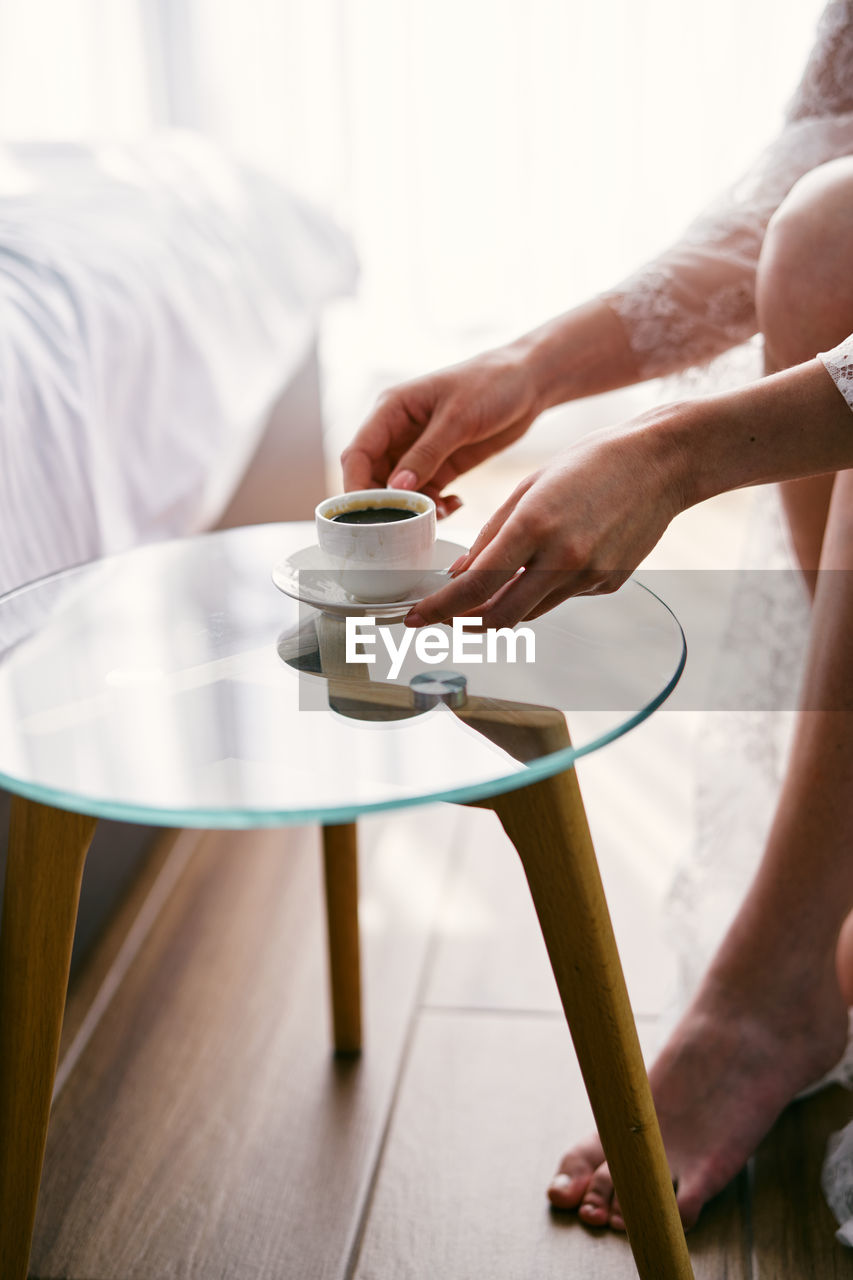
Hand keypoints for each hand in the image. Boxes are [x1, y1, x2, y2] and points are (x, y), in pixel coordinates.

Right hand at [341, 343, 543, 516]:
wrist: (529, 382)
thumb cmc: (492, 383)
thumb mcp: (458, 418)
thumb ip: (426, 454)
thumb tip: (397, 489)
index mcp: (391, 409)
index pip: (358, 453)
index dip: (355, 486)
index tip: (365, 515)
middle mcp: (399, 432)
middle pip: (372, 477)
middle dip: (384, 504)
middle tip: (403, 525)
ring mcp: (419, 451)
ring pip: (398, 491)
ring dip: (411, 509)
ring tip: (437, 515)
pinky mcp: (441, 465)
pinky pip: (425, 494)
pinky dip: (434, 506)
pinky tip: (453, 506)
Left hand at [404, 408, 686, 628]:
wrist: (661, 462)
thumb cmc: (592, 462)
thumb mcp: (529, 487)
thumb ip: (491, 535)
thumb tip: (460, 574)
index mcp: (534, 525)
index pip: (475, 585)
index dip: (440, 609)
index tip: (417, 618)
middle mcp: (562, 558)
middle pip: (499, 616)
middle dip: (464, 623)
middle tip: (443, 618)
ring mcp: (590, 576)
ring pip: (528, 611)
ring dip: (500, 608)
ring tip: (483, 593)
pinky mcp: (609, 584)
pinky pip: (561, 597)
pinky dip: (540, 590)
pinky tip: (546, 564)